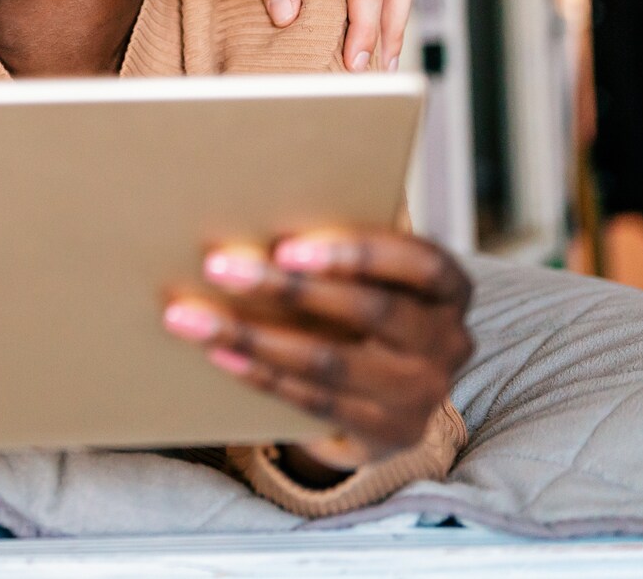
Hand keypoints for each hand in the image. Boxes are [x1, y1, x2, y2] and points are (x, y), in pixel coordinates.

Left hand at [163, 227, 471, 474]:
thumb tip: (258, 208)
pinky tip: (218, 353)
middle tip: (218, 267)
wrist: (390, 395)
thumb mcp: (372, 273)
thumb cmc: (365, 305)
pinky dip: (261, 375)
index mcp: (449, 289)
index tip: (284, 246)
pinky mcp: (389, 433)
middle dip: (287, 289)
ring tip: (193, 317)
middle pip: (370, 311)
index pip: (418, 262)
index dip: (356, 253)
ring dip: (253, 336)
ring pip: (330, 362)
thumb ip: (341, 244)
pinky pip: (315, 402)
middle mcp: (447, 342)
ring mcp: (421, 394)